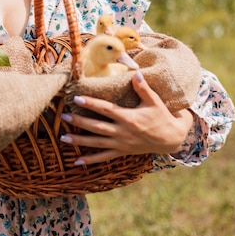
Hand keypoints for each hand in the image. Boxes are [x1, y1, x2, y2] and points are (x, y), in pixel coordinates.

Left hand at [60, 71, 193, 164]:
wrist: (172, 139)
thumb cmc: (162, 116)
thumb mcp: (155, 101)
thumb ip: (143, 88)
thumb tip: (136, 73)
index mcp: (129, 118)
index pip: (106, 109)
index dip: (91, 104)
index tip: (77, 98)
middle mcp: (123, 132)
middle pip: (97, 127)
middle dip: (79, 122)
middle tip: (63, 116)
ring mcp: (121, 144)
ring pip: (97, 143)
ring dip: (79, 141)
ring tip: (63, 138)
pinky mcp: (123, 152)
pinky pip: (104, 157)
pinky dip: (90, 161)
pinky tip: (77, 162)